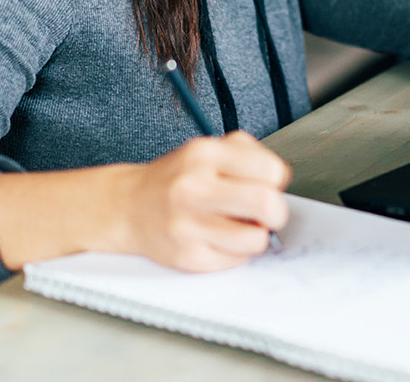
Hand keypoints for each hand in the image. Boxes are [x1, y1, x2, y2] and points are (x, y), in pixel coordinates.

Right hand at [120, 131, 290, 271]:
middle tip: (267, 213)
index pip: (270, 171)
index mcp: (204, 155)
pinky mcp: (186, 256)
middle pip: (266, 204)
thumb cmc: (177, 179)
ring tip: (242, 226)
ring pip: (255, 239)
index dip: (276, 181)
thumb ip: (247, 156)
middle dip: (277, 212)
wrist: (128, 207)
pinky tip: (220, 238)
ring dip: (257, 235)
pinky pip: (236, 260)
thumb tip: (280, 179)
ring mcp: (188, 225)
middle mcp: (193, 188)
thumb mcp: (208, 150)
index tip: (268, 185)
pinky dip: (236, 251)